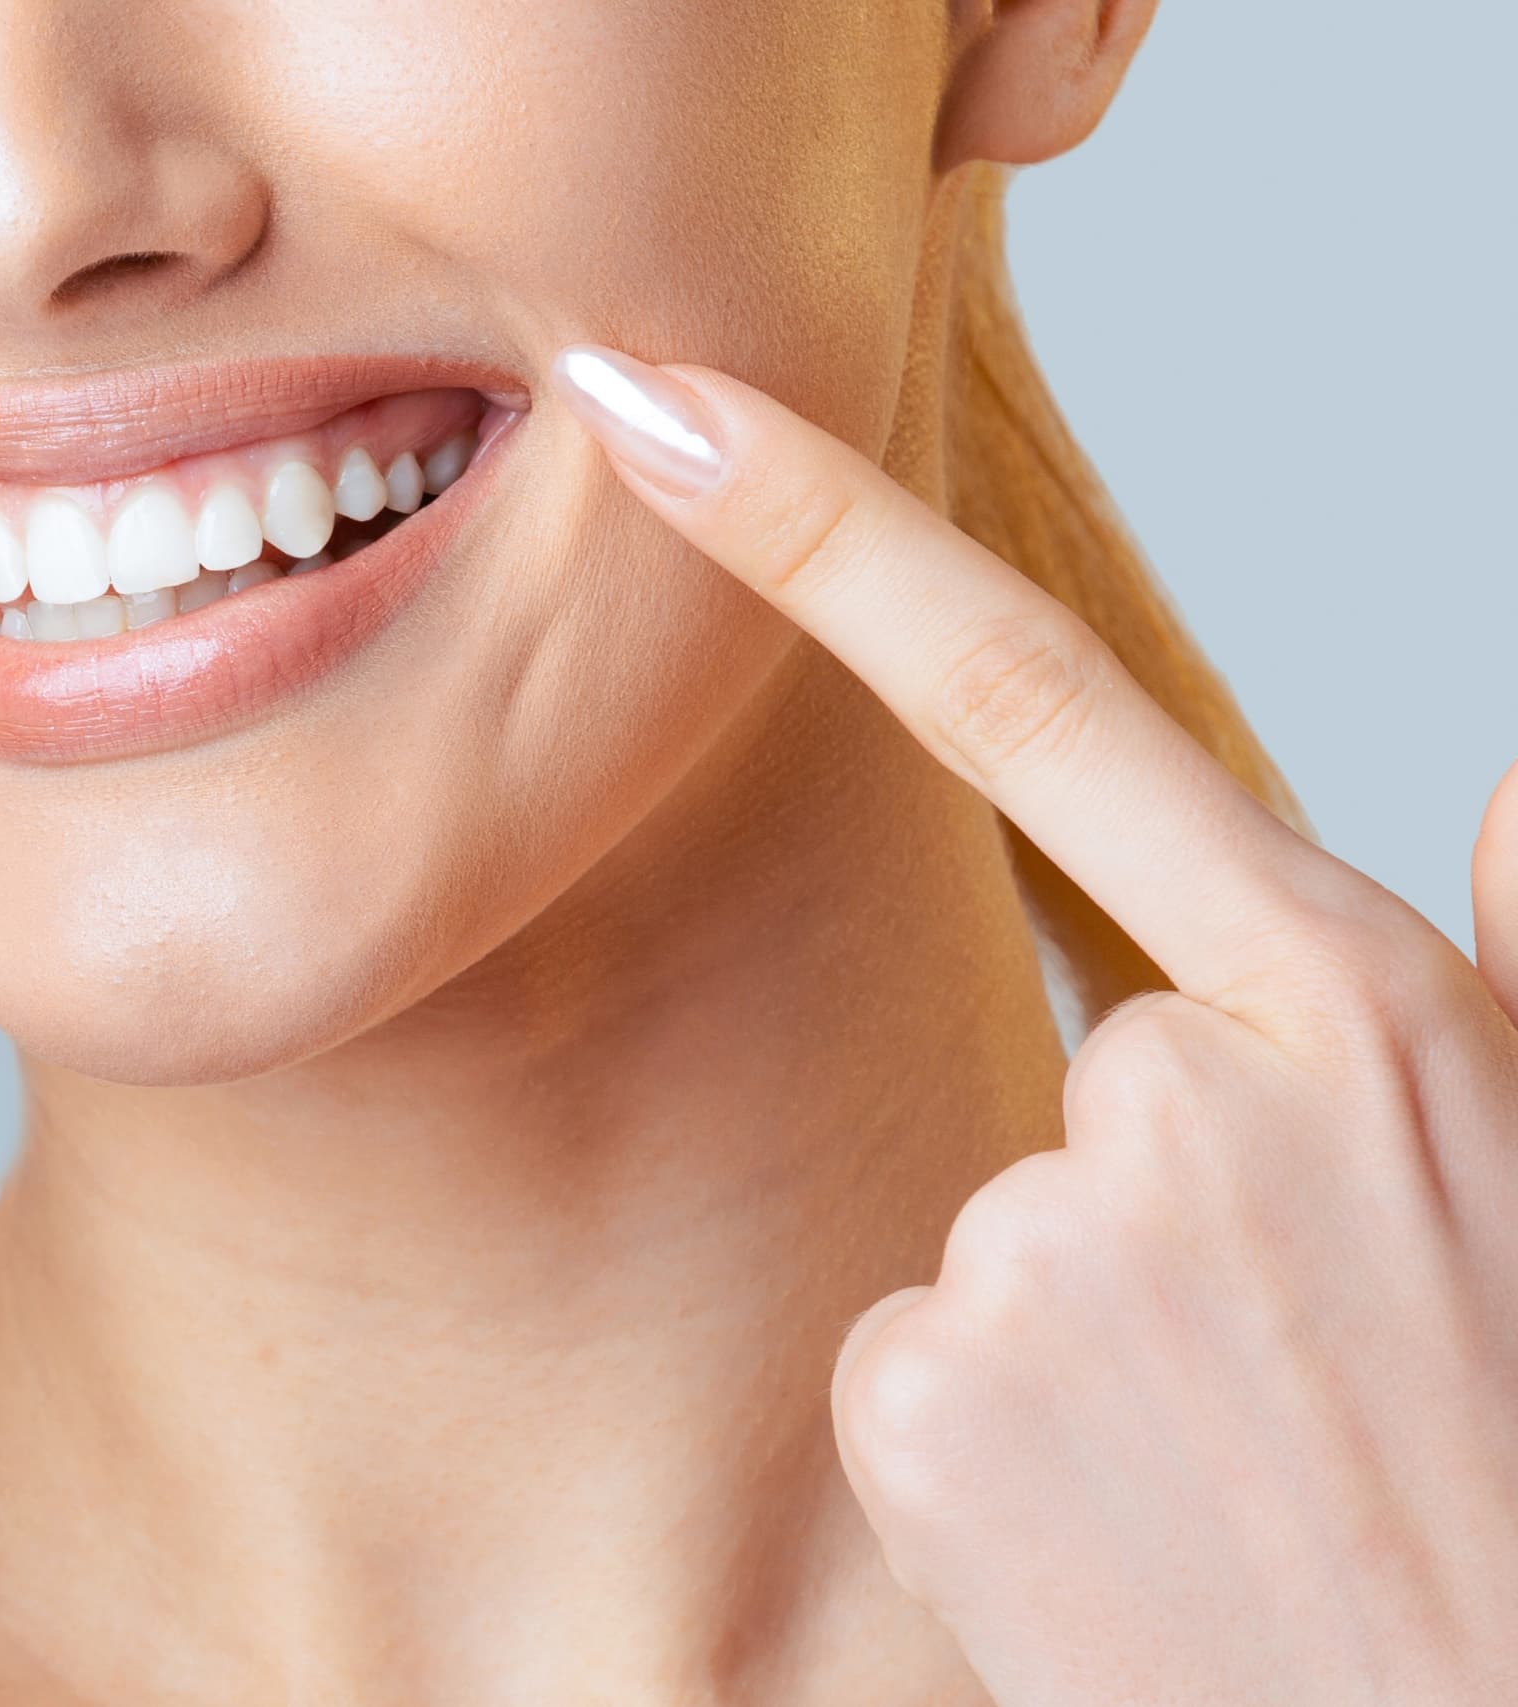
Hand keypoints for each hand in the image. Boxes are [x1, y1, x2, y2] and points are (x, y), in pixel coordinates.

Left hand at [555, 346, 1517, 1703]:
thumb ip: (1515, 955)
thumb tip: (1498, 784)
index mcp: (1353, 1008)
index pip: (1035, 699)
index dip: (819, 532)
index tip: (652, 405)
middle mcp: (1188, 1094)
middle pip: (1069, 1061)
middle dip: (1152, 1199)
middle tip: (1296, 1369)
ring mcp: (1048, 1244)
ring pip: (984, 1224)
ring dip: (1081, 1331)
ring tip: (1235, 1460)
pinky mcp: (930, 1394)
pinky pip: (910, 1357)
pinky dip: (990, 1436)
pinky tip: (1127, 1523)